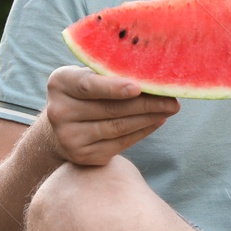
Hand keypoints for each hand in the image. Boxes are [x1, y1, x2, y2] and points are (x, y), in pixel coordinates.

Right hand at [43, 66, 178, 165]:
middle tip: (172, 99)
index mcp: (60, 83)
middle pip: (110, 108)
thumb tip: (152, 74)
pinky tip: (157, 121)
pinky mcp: (84, 156)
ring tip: (169, 108)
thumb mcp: (87, 75)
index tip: (138, 87)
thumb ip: (109, 73)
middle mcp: (59, 111)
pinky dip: (142, 131)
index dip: (114, 87)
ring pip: (118, 127)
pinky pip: (120, 143)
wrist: (60, 128)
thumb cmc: (85, 93)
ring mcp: (70, 137)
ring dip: (148, 118)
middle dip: (145, 103)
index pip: (89, 85)